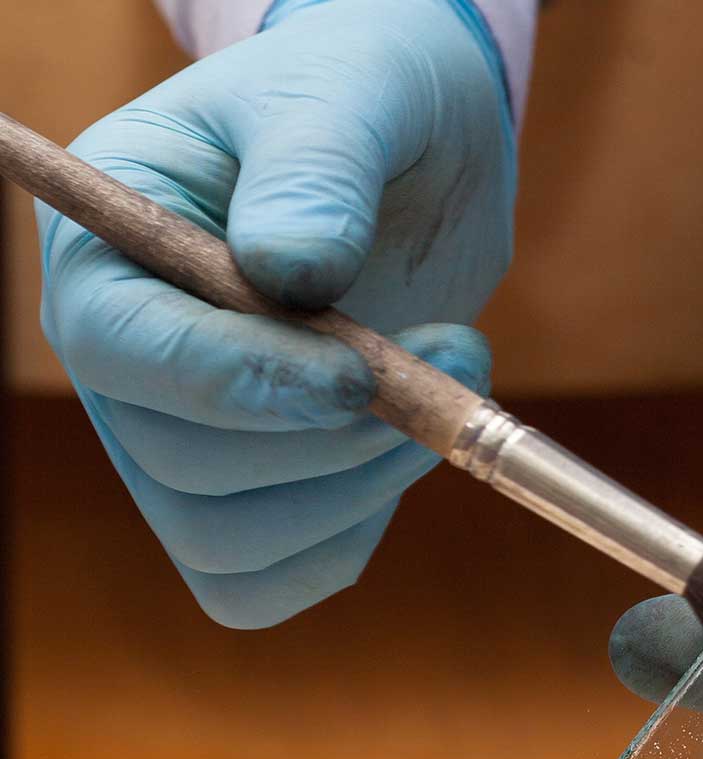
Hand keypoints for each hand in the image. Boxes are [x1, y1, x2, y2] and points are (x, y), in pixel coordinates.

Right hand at [36, 0, 512, 626]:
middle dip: (333, 438)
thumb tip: (293, 268)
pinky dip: (352, 535)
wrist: (410, 148)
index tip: (354, 374)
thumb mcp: (344, 98)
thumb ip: (316, 168)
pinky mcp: (258, 489)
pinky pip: (272, 578)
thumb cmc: (360, 105)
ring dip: (361, 490)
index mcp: (106, 252)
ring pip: (226, 541)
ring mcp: (183, 435)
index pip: (123, 353)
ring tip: (455, 385)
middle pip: (183, 467)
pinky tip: (417, 448)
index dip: (235, 382)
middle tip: (457, 352)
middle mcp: (127, 360)